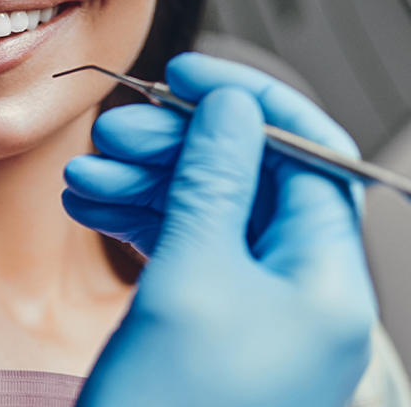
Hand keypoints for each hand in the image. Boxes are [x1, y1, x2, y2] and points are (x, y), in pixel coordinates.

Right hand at [65, 53, 375, 405]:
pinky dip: (138, 223)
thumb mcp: (190, 282)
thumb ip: (211, 185)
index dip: (250, 105)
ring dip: (146, 184)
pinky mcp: (210, 334)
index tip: (190, 76)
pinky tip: (91, 208)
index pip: (309, 158)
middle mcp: (300, 298)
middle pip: (251, 183)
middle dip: (181, 148)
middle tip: (118, 132)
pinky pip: (182, 255)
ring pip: (207, 216)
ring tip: (85, 176)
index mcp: (325, 284)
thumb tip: (231, 111)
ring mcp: (255, 319)